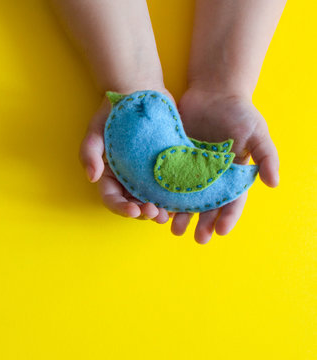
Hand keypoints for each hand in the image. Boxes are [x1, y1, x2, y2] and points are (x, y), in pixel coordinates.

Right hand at [80, 88, 175, 223]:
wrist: (139, 91)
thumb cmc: (113, 111)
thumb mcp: (95, 130)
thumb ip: (89, 153)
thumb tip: (92, 177)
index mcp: (109, 174)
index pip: (111, 198)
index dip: (121, 208)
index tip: (133, 210)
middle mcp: (127, 178)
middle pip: (133, 204)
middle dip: (143, 213)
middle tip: (155, 214)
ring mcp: (147, 174)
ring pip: (151, 200)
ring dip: (158, 211)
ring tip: (167, 214)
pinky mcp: (164, 167)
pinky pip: (168, 187)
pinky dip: (173, 198)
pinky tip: (180, 202)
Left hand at [172, 87, 279, 243]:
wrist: (212, 91)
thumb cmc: (239, 111)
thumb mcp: (257, 131)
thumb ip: (266, 157)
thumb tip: (274, 184)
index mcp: (232, 173)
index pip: (231, 200)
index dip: (227, 216)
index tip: (220, 232)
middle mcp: (211, 175)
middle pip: (206, 204)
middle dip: (202, 222)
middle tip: (195, 238)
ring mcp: (191, 168)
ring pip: (185, 197)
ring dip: (181, 214)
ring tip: (173, 228)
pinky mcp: (174, 159)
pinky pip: (168, 180)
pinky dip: (163, 194)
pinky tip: (158, 206)